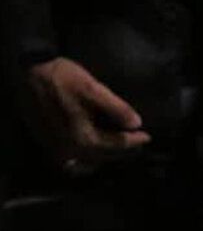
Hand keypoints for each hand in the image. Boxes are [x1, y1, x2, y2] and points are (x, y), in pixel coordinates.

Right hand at [24, 58, 150, 172]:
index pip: (117, 144)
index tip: (148, 136)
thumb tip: (136, 123)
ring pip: (90, 158)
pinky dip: (89, 154)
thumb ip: (116, 107)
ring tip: (121, 144)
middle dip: (123, 150)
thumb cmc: (61, 78)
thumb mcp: (92, 88)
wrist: (27, 72)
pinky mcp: (50, 143)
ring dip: (107, 154)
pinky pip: (75, 156)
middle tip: (138, 143)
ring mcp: (59, 149)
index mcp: (84, 138)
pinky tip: (96, 144)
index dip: (135, 141)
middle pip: (105, 155)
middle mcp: (71, 150)